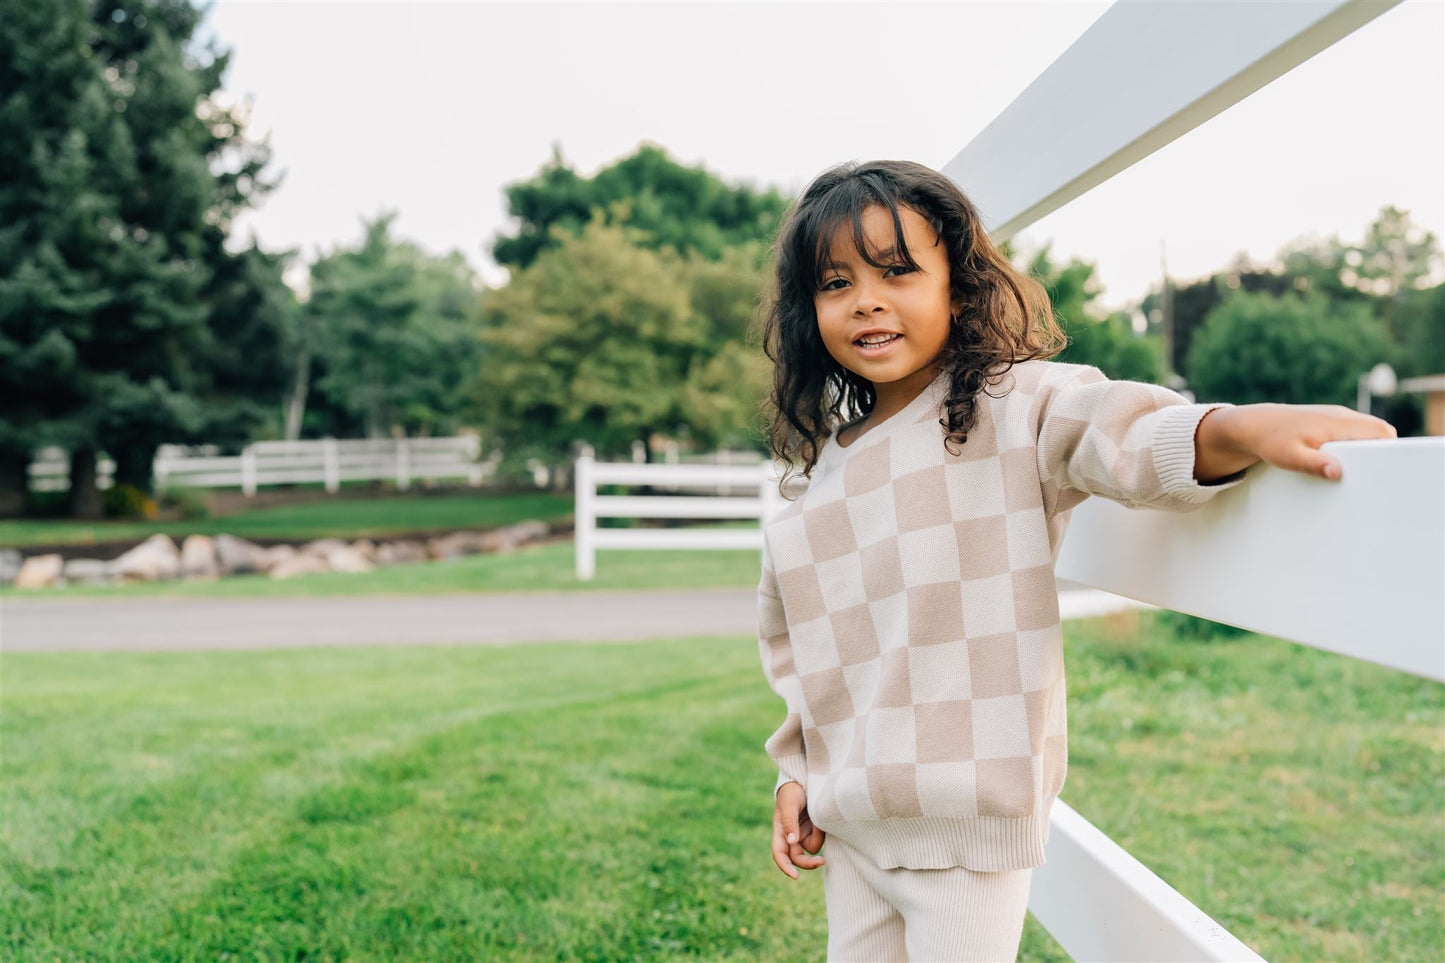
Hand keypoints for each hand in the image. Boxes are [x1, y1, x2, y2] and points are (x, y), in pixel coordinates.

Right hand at [772, 781, 825, 879]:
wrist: (805, 780)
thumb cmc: (792, 791)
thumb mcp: (789, 804)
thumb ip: (789, 822)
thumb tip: (791, 842)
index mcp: (780, 831)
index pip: (779, 854)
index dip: (785, 867)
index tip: (795, 876)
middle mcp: (791, 836)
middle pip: (798, 858)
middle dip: (809, 862)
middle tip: (822, 861)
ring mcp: (803, 834)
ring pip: (811, 848)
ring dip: (817, 838)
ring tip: (818, 820)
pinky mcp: (815, 830)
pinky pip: (820, 839)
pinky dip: (822, 832)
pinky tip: (821, 821)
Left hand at [1195, 404, 1396, 482]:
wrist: (1253, 426)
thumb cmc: (1271, 441)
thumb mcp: (1290, 458)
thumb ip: (1314, 464)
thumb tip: (1337, 471)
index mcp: (1338, 423)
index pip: (1381, 432)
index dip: (1390, 450)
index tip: (1385, 471)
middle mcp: (1342, 416)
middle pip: (1379, 431)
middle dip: (1383, 452)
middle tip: (1375, 476)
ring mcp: (1336, 416)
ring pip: (1367, 431)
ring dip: (1369, 448)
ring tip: (1361, 473)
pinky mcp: (1329, 420)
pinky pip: (1354, 431)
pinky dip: (1357, 444)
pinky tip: (1346, 463)